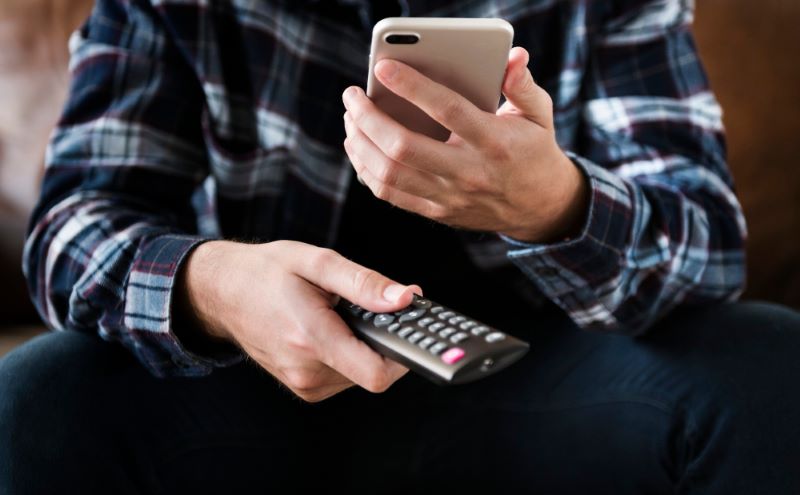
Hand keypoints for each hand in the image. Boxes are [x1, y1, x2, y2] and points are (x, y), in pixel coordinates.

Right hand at [180, 240, 420, 401]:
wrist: (222, 293)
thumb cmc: (267, 272)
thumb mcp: (316, 262)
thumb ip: (363, 283)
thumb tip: (405, 299)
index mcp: (311, 339)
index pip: (378, 374)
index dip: (403, 354)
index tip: (409, 327)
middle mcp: (307, 372)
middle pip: (374, 372)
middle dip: (384, 340)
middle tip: (375, 307)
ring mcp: (304, 384)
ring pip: (361, 374)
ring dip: (366, 346)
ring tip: (344, 315)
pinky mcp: (304, 388)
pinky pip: (345, 376)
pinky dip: (351, 354)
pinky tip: (335, 329)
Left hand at [341, 47, 587, 242]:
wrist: (539, 208)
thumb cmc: (533, 151)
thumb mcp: (538, 115)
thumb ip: (522, 85)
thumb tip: (514, 56)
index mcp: (494, 142)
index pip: (448, 111)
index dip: (413, 87)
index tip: (383, 67)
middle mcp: (469, 172)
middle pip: (404, 148)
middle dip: (369, 119)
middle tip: (352, 95)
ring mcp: (450, 197)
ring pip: (390, 174)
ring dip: (361, 145)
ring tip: (351, 119)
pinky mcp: (437, 212)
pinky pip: (391, 195)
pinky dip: (366, 171)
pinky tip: (359, 148)